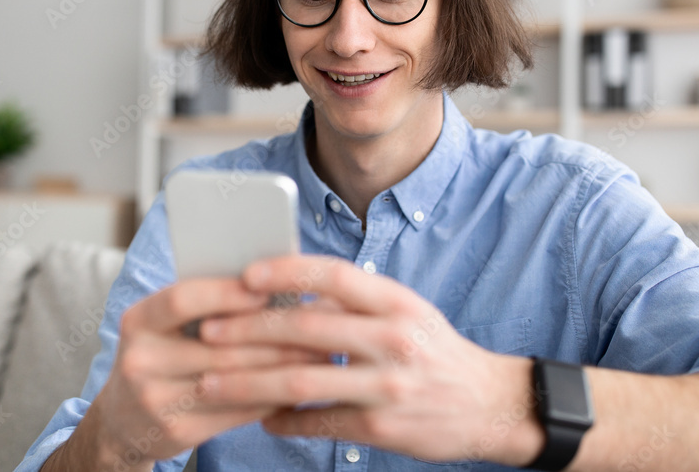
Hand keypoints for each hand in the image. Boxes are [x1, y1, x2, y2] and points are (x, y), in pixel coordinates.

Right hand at [88, 277, 325, 466]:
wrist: (122, 422)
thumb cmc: (162, 355)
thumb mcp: (166, 325)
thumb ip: (208, 304)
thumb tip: (277, 283)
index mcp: (138, 321)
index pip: (182, 300)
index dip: (227, 293)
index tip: (268, 289)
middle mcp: (140, 360)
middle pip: (218, 345)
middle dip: (275, 334)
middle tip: (318, 324)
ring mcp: (156, 400)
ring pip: (234, 380)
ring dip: (284, 366)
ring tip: (320, 353)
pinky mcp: (177, 432)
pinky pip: (237, 411)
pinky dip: (272, 396)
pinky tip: (299, 384)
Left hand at [196, 255, 543, 465]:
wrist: (488, 403)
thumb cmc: (435, 350)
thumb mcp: (406, 311)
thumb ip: (356, 301)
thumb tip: (293, 291)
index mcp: (396, 301)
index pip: (333, 276)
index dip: (286, 273)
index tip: (245, 275)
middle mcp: (392, 338)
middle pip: (307, 328)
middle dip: (249, 329)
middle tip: (210, 331)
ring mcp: (387, 384)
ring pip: (303, 381)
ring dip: (250, 382)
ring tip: (212, 382)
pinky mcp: (381, 425)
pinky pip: (319, 421)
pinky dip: (284, 420)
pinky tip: (261, 418)